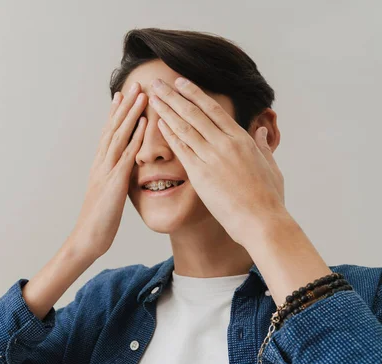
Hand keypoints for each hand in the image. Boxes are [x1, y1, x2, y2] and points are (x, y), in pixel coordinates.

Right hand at [69, 82, 147, 258]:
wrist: (87, 238)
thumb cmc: (99, 221)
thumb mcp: (107, 195)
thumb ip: (113, 180)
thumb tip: (121, 172)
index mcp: (100, 165)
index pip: (109, 133)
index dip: (116, 113)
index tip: (124, 95)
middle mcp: (101, 163)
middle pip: (113, 128)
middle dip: (125, 105)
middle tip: (135, 83)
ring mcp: (106, 171)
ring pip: (119, 136)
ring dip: (130, 114)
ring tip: (141, 94)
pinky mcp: (114, 182)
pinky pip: (126, 155)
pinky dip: (134, 138)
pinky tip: (144, 124)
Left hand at [148, 77, 285, 245]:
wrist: (262, 221)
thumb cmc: (269, 198)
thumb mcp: (270, 166)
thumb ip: (263, 146)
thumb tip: (260, 131)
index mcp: (242, 139)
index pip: (213, 109)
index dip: (194, 93)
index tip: (180, 82)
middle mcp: (226, 143)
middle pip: (194, 112)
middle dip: (173, 95)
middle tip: (157, 81)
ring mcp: (212, 157)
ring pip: (184, 127)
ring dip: (166, 110)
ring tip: (152, 97)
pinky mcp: (201, 174)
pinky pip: (181, 149)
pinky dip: (169, 134)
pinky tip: (157, 123)